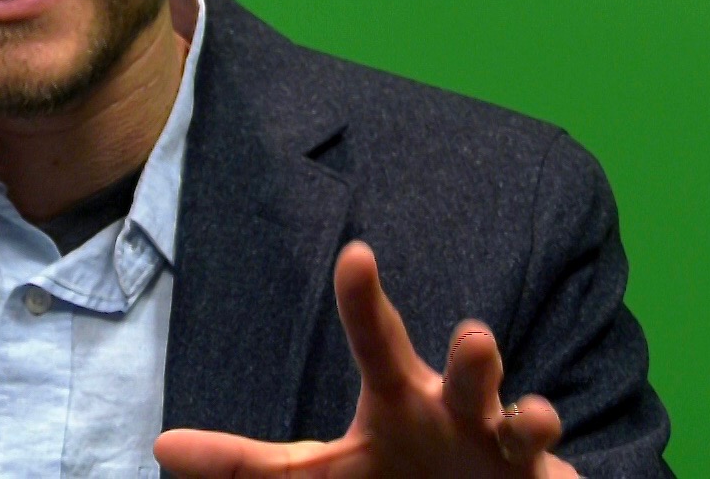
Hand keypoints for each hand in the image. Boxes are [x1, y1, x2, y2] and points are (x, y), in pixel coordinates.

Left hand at [155, 242, 576, 477]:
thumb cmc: (399, 477)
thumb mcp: (317, 476)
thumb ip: (245, 465)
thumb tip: (161, 447)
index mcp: (399, 399)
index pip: (378, 340)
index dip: (366, 300)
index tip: (356, 253)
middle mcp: (457, 408)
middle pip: (468, 374)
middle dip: (477, 358)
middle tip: (473, 333)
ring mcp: (503, 444)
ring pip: (520, 421)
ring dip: (527, 416)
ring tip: (532, 412)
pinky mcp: (538, 478)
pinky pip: (547, 465)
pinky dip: (546, 456)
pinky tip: (539, 445)